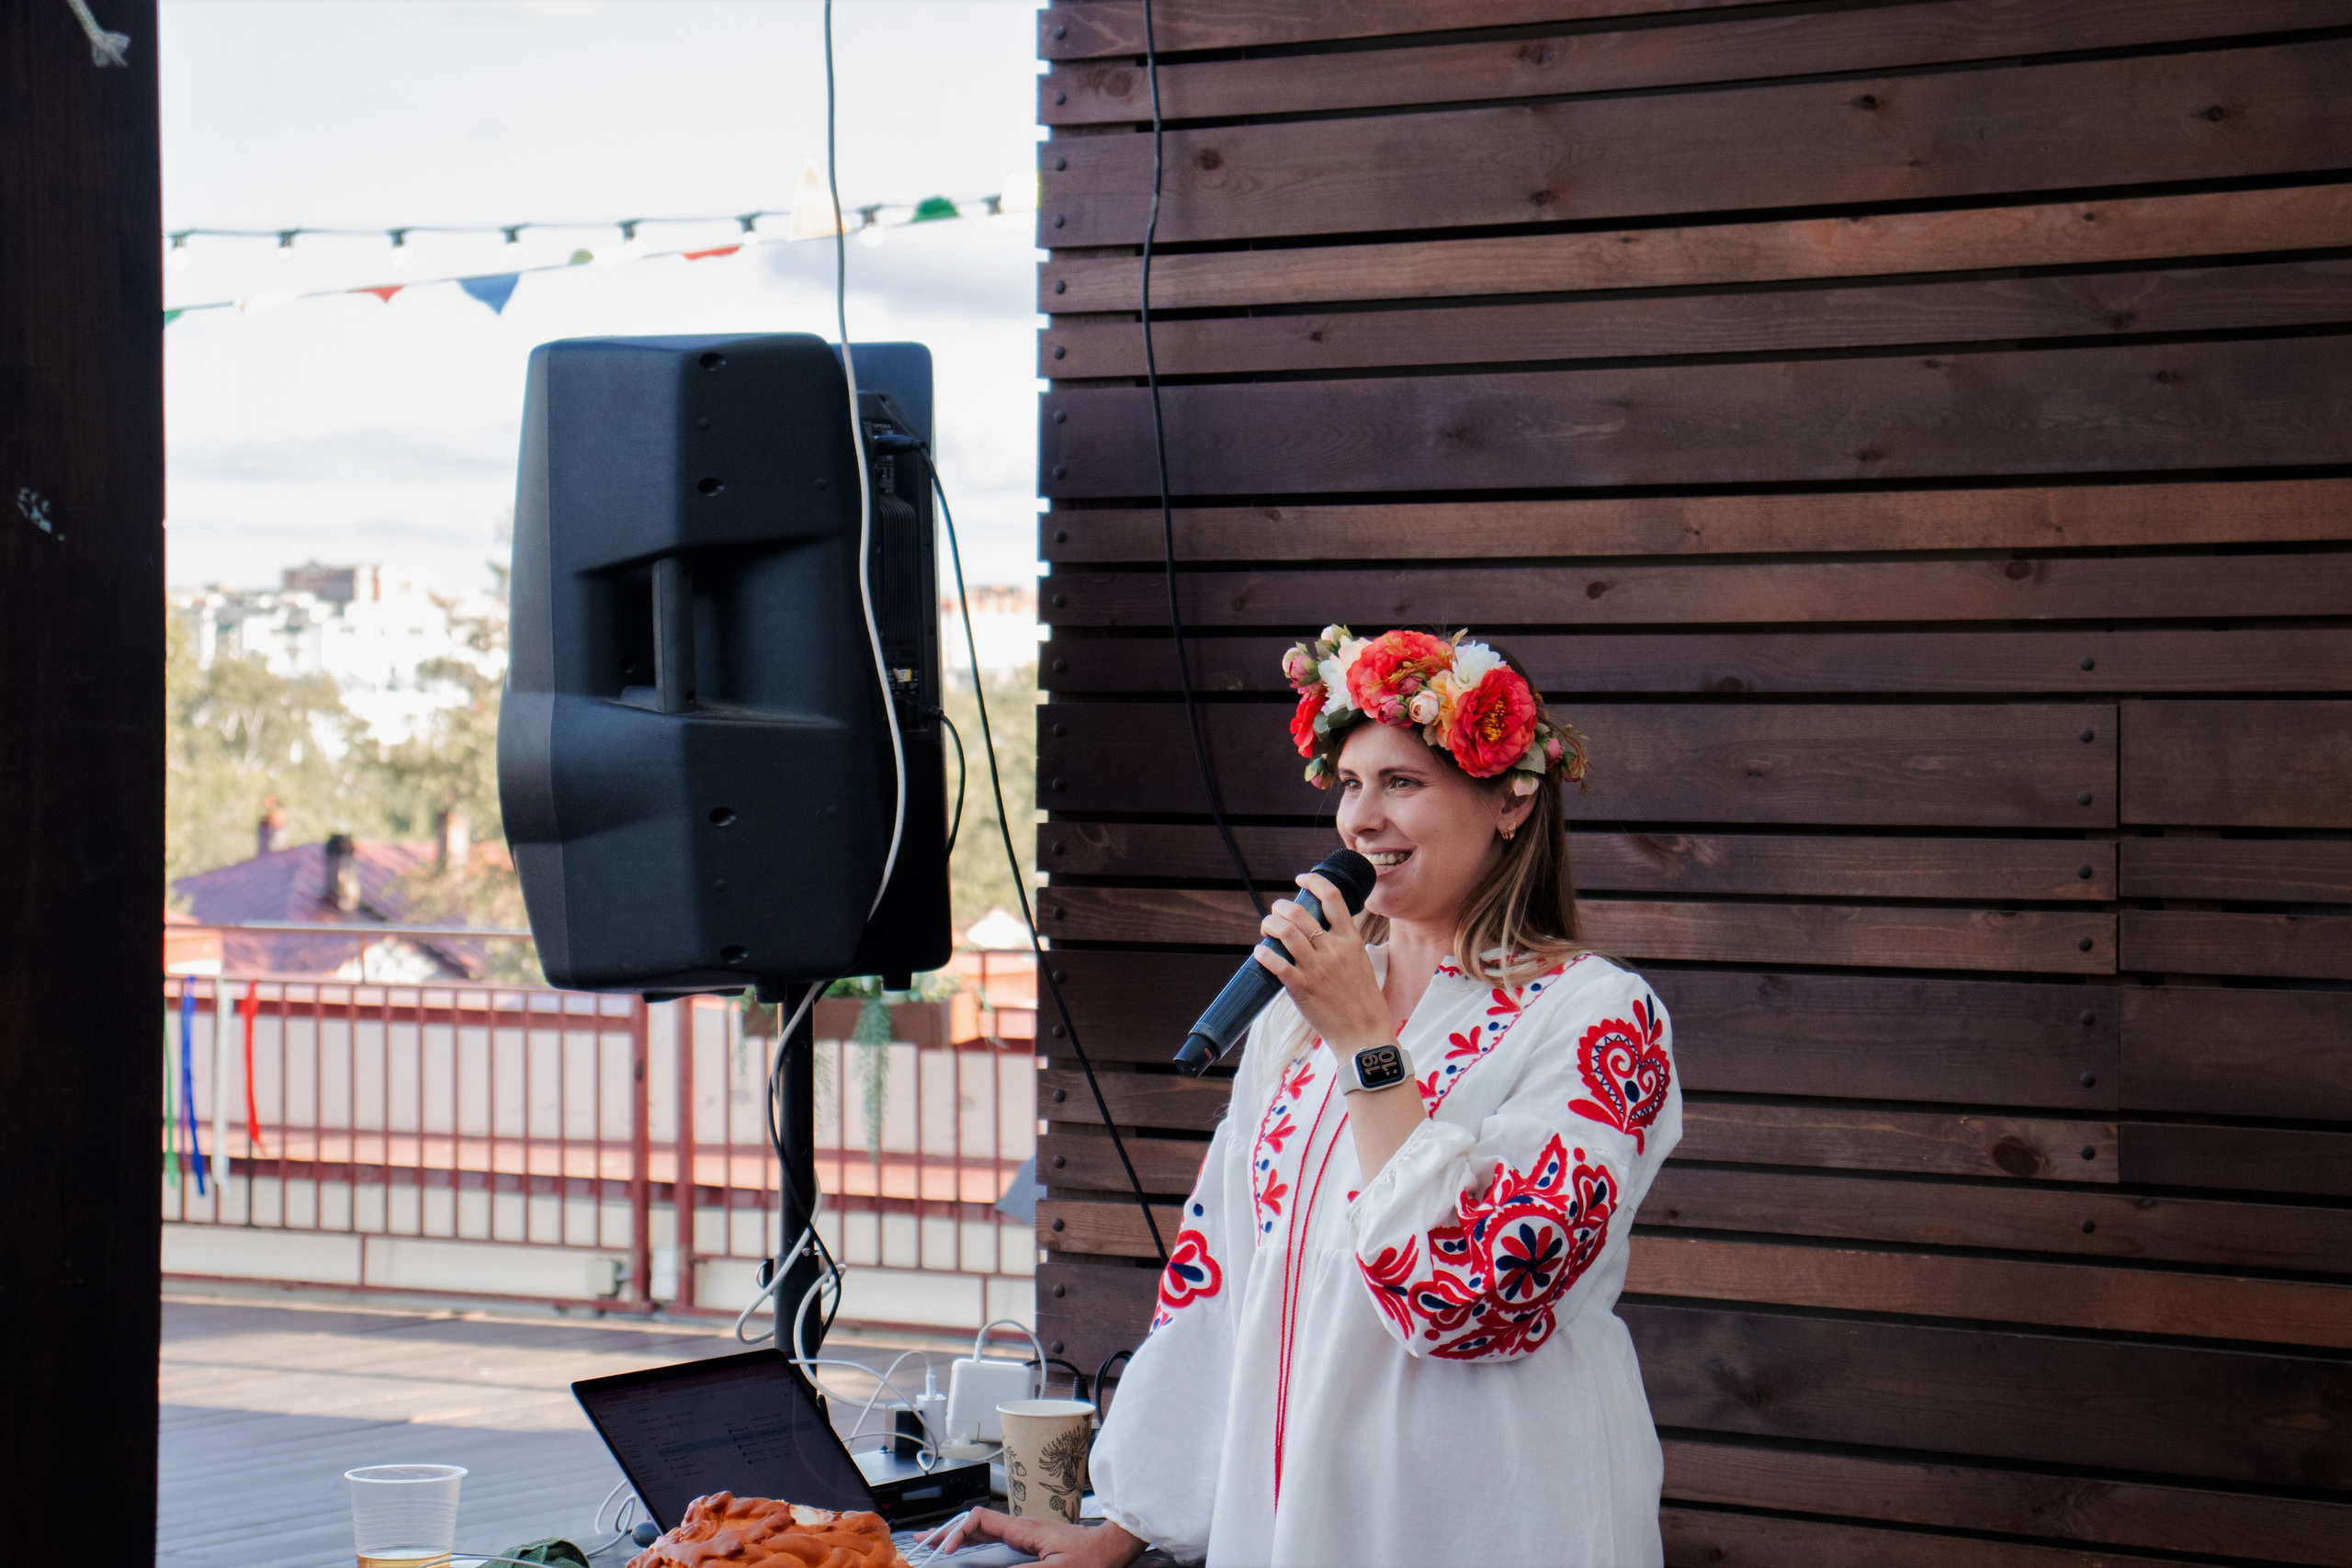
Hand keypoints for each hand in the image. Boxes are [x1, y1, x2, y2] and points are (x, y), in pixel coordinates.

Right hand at [915, 1507, 1145, 1565]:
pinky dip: (976, 1545)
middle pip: (976, 1525)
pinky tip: (968, 1551)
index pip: (980, 1521)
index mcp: (1024, 1529)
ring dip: (959, 1538)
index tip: (945, 1551)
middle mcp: (1021, 1528)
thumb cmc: (1092, 1558)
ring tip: (937, 1545)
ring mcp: (1025, 1534)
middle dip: (949, 1532)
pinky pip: (996, 1541)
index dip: (958, 1533)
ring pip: (984, 1533)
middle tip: (925, 1542)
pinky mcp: (1031, 1543)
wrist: (1114, 1548)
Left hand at [1252, 872, 1392, 1054]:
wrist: (1366, 1033)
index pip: (1332, 898)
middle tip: (1275, 912)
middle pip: (1300, 913)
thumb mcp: (1361, 962)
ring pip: (1286, 933)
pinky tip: (1260, 952)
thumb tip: (1322, 930)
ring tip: (1266, 927)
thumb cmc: (1363, 1000)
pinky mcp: (1303, 988)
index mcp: (1351, 939)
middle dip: (1280, 907)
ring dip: (1270, 924)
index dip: (1314, 882)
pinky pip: (1277, 965)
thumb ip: (1343, 944)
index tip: (1301, 879)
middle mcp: (1333, 950)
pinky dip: (1264, 954)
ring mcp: (1317, 969)